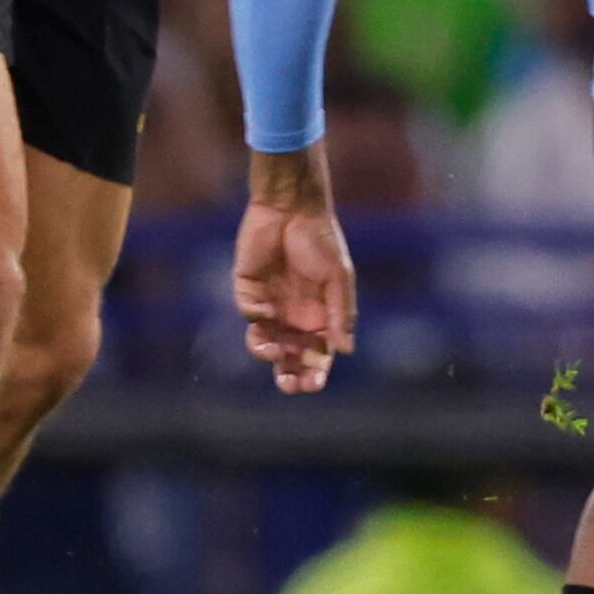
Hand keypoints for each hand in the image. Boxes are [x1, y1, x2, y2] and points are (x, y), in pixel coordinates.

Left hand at [234, 149, 356, 394]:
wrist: (290, 209)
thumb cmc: (321, 240)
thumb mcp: (338, 278)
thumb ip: (342, 314)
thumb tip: (346, 350)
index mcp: (321, 315)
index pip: (318, 354)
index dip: (316, 372)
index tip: (314, 385)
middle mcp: (295, 315)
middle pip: (291, 356)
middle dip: (290, 374)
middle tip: (289, 384)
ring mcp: (270, 305)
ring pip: (266, 342)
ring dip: (268, 353)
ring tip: (272, 351)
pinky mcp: (248, 291)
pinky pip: (249, 315)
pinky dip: (256, 320)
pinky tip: (265, 313)